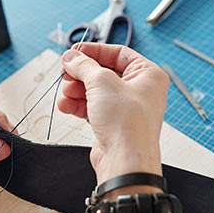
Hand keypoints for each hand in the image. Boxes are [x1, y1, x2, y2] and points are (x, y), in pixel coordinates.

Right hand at [59, 43, 168, 182]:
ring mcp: (125, 107)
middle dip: (82, 74)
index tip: (74, 52)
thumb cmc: (127, 124)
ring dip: (76, 90)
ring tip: (65, 93)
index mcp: (148, 75)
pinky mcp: (112, 122)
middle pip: (103, 72)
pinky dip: (78, 105)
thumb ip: (84, 66)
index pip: (118, 53)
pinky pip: (92, 107)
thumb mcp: (102, 83)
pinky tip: (66, 105)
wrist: (125, 161)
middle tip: (65, 72)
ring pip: (95, 90)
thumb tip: (72, 57)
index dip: (94, 51)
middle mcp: (139, 90)